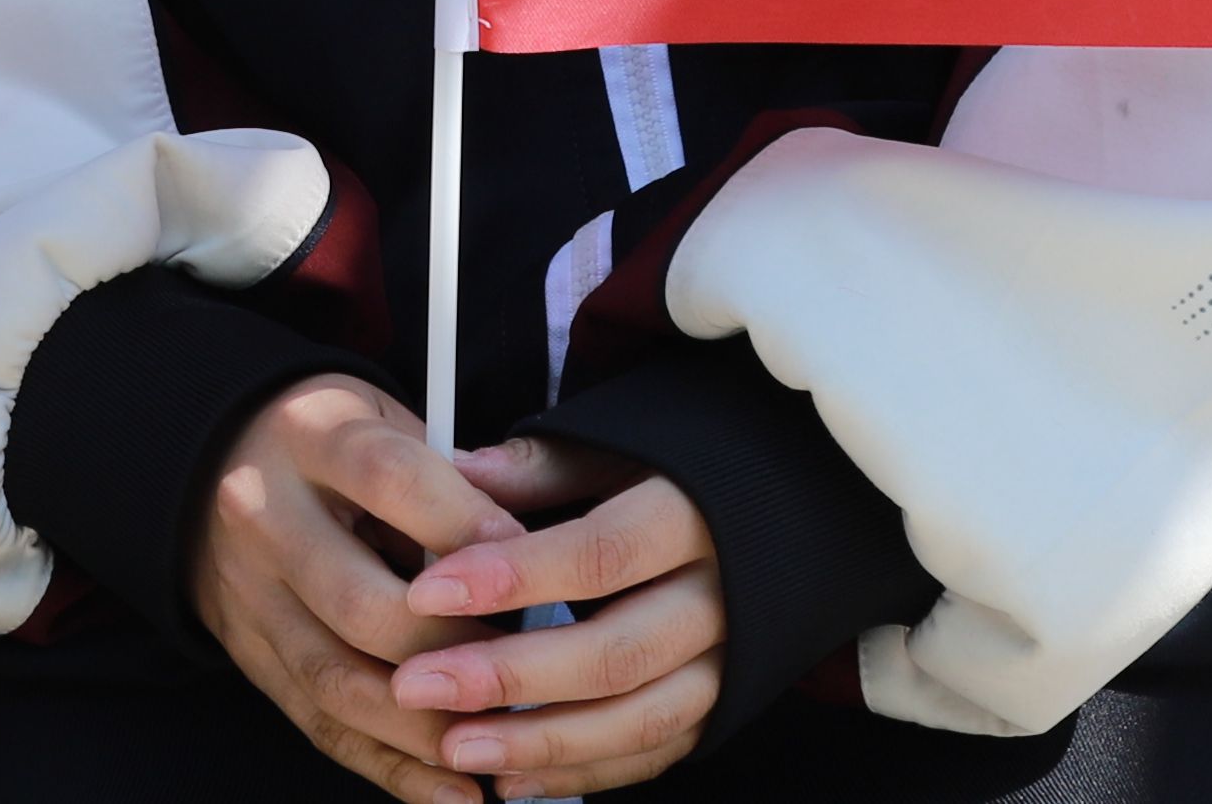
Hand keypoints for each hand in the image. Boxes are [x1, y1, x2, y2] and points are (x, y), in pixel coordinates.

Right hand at [187, 372, 528, 802]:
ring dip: (428, 729)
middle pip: (363, 603)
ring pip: (340, 681)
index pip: (390, 478)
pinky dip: (392, 768)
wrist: (216, 465)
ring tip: (501, 749)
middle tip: (530, 669)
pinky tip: (453, 793)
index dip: (467, 525)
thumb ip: (454, 481)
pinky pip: (322, 726)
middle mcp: (264, 517)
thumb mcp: (390, 422)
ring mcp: (249, 596)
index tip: (535, 564)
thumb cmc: (338, 448)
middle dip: (457, 650)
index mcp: (310, 437)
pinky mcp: (252, 658)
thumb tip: (534, 566)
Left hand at [396, 435, 725, 799]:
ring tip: (453, 746)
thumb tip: (454, 472)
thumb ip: (541, 467)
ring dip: (540, 744)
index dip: (513, 577)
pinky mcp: (721, 706)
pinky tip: (508, 780)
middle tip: (417, 683)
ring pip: (638, 721)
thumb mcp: (622, 442)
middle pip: (616, 653)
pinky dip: (581, 773)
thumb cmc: (689, 466)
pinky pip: (653, 753)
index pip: (599, 554)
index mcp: (692, 514)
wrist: (795, 508)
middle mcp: (721, 597)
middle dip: (509, 677)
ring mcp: (728, 662)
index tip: (426, 590)